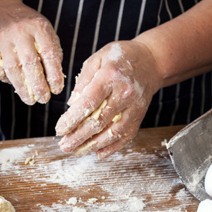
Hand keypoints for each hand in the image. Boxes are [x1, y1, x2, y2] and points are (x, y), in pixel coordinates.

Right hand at [0, 3, 63, 104]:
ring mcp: (4, 40)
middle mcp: (20, 32)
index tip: (57, 89)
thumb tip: (55, 79)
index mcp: (38, 27)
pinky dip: (8, 80)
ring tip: (30, 100)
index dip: (54, 74)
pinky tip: (16, 85)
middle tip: (44, 99)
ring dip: (22, 88)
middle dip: (38, 84)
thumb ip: (52, 51)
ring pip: (12, 68)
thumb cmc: (29, 27)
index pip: (49, 53)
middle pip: (29, 62)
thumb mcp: (45, 31)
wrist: (0, 13)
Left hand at [55, 41, 161, 158]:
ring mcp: (134, 106)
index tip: (60, 129)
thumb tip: (71, 104)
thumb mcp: (97, 59)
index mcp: (110, 77)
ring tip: (77, 151)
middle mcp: (124, 93)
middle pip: (99, 121)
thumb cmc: (120, 57)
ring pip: (113, 132)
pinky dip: (114, 147)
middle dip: (79, 137)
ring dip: (94, 145)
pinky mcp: (140, 115)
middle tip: (64, 146)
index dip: (73, 119)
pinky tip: (99, 153)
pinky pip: (127, 135)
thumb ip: (83, 80)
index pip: (88, 102)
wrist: (151, 60)